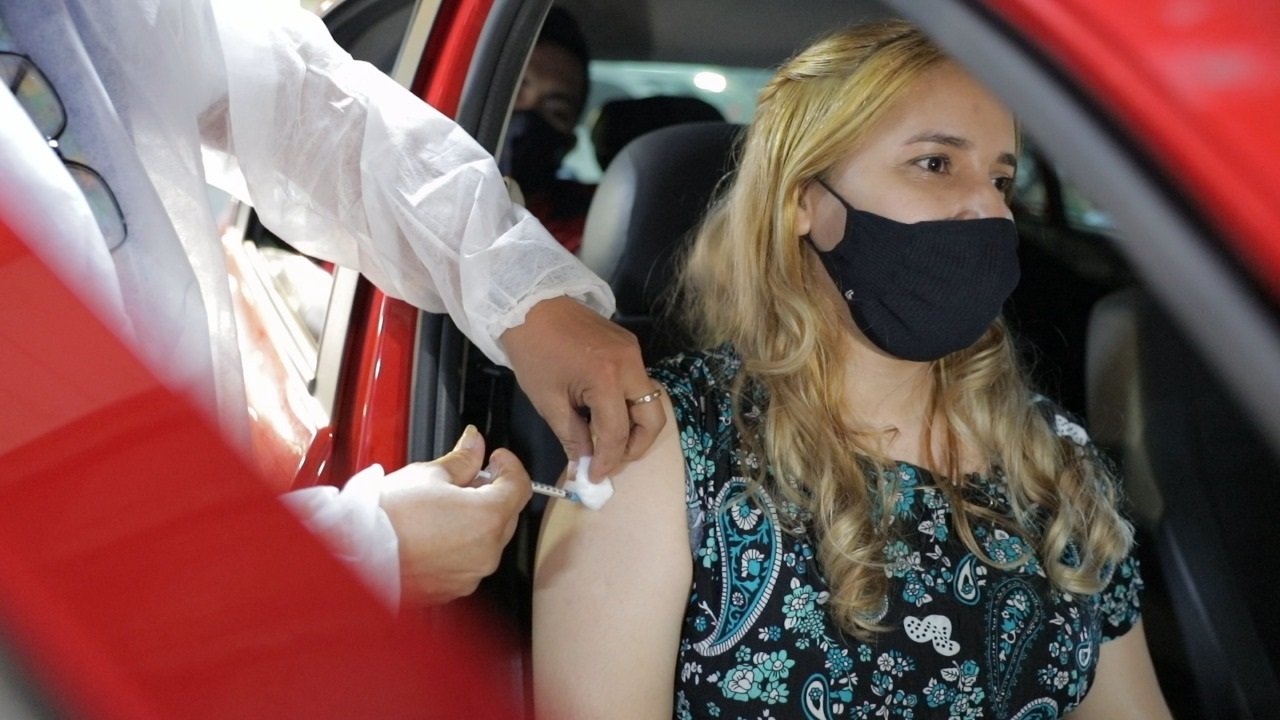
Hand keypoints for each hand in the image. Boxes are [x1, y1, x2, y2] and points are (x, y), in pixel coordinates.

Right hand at [378, 426, 531, 605]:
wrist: (353, 554)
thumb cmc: (386, 517)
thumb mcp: (428, 474)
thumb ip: (461, 459)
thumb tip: (474, 443)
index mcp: (488, 517)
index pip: (520, 486)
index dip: (509, 466)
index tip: (496, 458)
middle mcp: (486, 551)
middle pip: (506, 514)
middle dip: (491, 493)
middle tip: (466, 478)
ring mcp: (470, 574)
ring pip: (487, 540)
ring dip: (476, 521)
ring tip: (443, 506)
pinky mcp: (452, 589)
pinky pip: (468, 561)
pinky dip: (460, 545)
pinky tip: (435, 532)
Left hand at [500, 296, 665, 480]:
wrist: (530, 304)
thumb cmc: (533, 350)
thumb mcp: (548, 400)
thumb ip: (572, 436)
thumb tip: (584, 464)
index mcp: (607, 378)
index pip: (617, 432)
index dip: (608, 460)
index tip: (595, 477)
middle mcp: (630, 364)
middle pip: (652, 417)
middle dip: (637, 445)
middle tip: (614, 462)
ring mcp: (633, 352)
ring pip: (650, 400)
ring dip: (635, 426)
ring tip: (610, 443)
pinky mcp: (629, 346)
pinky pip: (639, 383)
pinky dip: (629, 405)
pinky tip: (607, 415)